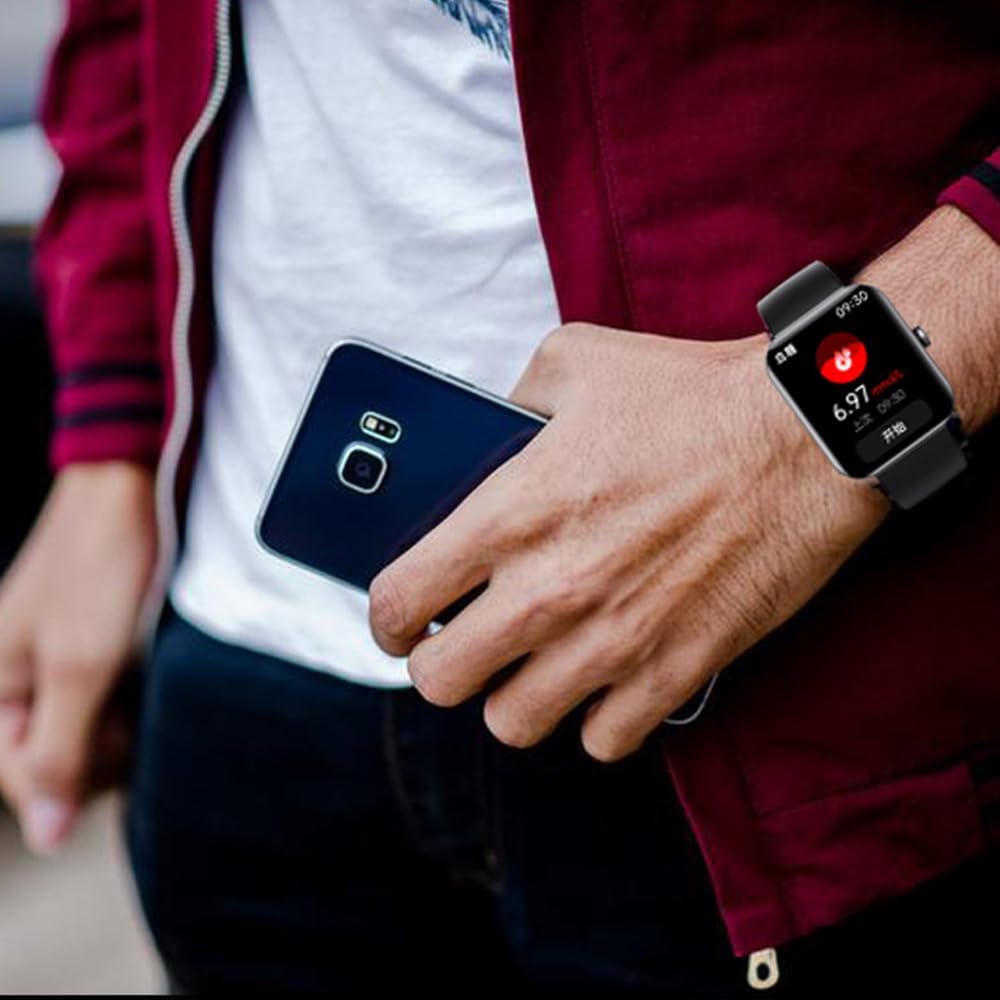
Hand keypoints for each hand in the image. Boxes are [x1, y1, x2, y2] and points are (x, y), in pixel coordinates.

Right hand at [0, 462, 155, 851]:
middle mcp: (16, 680)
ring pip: (89, 732)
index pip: (30, 784)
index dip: (79, 776)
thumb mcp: (80, 666)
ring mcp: (55, 663)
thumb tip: (44, 839)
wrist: (130, 488)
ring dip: (123, 722)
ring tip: (143, 678)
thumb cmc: (101, 569)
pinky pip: (107, 698)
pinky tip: (150, 670)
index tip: (118, 736)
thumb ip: (57, 752)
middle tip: (132, 700)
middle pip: (60, 762)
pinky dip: (131, 695)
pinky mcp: (90, 647)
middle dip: (102, 748)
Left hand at [369, 324, 887, 759]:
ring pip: (514, 724)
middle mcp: (547, 590)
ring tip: (536, 664)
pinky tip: (607, 679)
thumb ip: (511, 399)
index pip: (397, 603)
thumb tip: (489, 430)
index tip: (402, 618)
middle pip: (440, 682)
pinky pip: (604, 740)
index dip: (387, 619)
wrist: (803, 436)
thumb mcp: (576, 364)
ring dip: (515, 696)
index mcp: (509, 516)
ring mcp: (611, 640)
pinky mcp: (674, 670)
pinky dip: (596, 719)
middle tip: (467, 640)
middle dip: (442, 664)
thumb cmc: (692, 396)